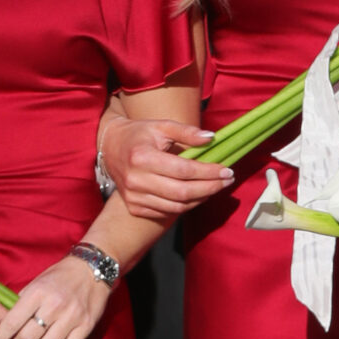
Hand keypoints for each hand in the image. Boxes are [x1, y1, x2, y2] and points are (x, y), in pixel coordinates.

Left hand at [0, 253, 110, 338]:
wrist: (92, 269)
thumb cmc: (61, 275)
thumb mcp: (37, 281)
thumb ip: (23, 300)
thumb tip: (7, 320)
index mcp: (37, 293)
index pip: (12, 321)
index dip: (0, 337)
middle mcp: (53, 306)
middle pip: (28, 337)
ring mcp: (71, 318)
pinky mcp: (85, 326)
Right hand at [101, 114, 231, 223]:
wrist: (111, 147)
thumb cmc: (139, 134)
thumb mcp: (162, 126)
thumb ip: (187, 132)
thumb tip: (212, 139)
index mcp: (142, 157)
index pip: (183, 170)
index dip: (208, 172)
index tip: (227, 170)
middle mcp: (136, 180)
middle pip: (182, 192)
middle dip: (210, 188)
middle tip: (227, 181)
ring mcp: (134, 197)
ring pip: (176, 206)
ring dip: (200, 199)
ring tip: (215, 187)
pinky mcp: (134, 207)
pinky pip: (166, 212)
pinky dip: (185, 206)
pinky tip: (197, 195)